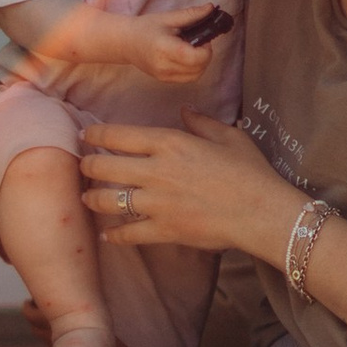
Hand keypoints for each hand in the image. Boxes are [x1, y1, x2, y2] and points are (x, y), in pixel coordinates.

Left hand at [79, 112, 290, 257]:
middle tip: (85, 167)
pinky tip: (107, 234)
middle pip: (104, 166)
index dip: (96, 135)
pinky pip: (128, 233)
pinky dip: (114, 235)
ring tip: (87, 198)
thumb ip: (202, 123)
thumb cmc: (250, 172)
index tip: (86, 135)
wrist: (262, 212)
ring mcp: (157, 202)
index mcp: (170, 143)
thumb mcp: (229, 137)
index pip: (118, 135)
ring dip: (93, 199)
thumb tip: (185, 111)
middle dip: (88, 166)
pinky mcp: (164, 229)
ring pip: (108, 200)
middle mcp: (156, 170)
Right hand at [118, 11, 219, 87]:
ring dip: (201, 63)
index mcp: (165, 49)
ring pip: (196, 75)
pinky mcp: (164, 80)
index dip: (206, 49)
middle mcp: (164, 66)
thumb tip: (211, 8)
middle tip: (198, 42)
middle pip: (199, 68)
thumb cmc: (146, 28)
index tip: (203, 38)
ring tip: (192, 50)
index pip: (196, 57)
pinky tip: (186, 58)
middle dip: (206, 55)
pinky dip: (193, 69)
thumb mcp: (168, 18)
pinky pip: (188, 78)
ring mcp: (164, 76)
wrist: (126, 42)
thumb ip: (192, 14)